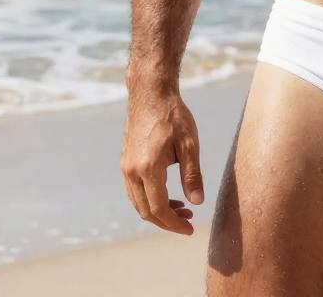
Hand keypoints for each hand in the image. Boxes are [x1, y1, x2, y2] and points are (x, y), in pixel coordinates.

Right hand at [121, 80, 204, 235]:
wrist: (151, 93)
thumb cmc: (173, 115)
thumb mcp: (189, 144)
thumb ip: (192, 175)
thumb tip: (197, 202)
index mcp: (148, 168)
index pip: (159, 209)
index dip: (174, 224)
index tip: (190, 229)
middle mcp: (131, 171)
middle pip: (146, 211)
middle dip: (167, 221)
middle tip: (189, 220)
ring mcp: (125, 167)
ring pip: (138, 203)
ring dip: (158, 211)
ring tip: (181, 208)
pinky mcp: (125, 161)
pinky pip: (134, 191)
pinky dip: (149, 199)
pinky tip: (167, 195)